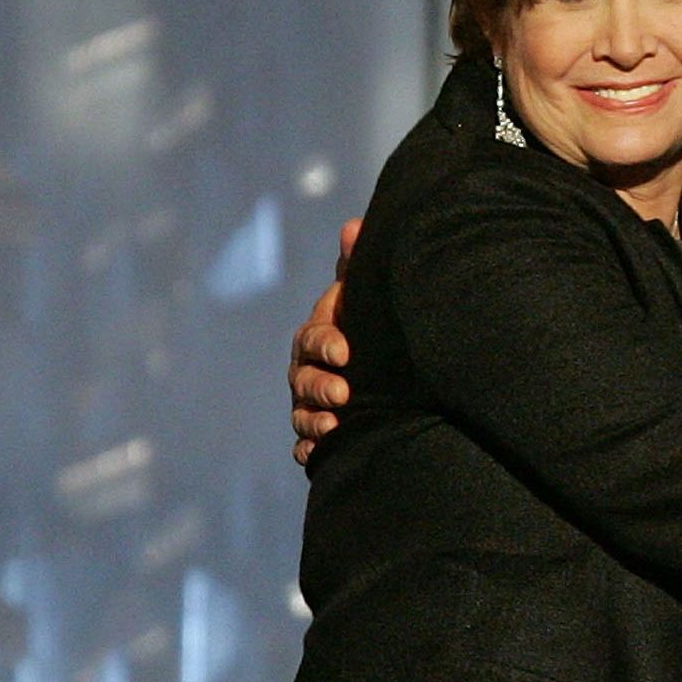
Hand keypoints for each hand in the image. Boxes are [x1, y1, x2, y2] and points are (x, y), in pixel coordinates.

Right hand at [289, 217, 362, 465]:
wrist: (380, 366)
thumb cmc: (365, 324)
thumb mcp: (362, 296)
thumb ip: (356, 266)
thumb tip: (354, 226)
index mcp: (317, 338)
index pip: (313, 339)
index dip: (325, 344)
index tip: (345, 351)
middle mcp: (306, 372)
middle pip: (303, 381)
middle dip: (320, 387)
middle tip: (344, 394)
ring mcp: (309, 404)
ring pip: (301, 415)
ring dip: (314, 421)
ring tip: (334, 426)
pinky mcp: (318, 435)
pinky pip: (305, 447)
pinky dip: (309, 452)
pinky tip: (319, 455)